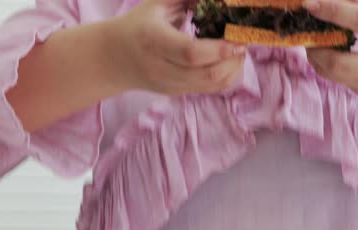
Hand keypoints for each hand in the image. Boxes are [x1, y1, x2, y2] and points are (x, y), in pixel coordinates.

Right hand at [109, 0, 245, 94]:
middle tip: (243, 42)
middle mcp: (161, 67)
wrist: (113, 58)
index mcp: (153, 40)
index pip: (191, 53)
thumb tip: (222, 1)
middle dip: (233, 60)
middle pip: (207, 74)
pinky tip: (230, 62)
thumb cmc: (139, 24)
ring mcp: (170, 85)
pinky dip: (227, 77)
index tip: (237, 39)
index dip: (219, 49)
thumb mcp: (158, 4)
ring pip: (212, 85)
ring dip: (233, 70)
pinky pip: (210, 90)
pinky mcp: (177, 93)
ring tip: (238, 51)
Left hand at [304, 0, 357, 103]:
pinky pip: (336, 78)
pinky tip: (325, 52)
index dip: (333, 11)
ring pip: (333, 73)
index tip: (310, 4)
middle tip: (306, 30)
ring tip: (313, 40)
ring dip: (315, 56)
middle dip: (316, 46)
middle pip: (340, 61)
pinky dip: (324, 64)